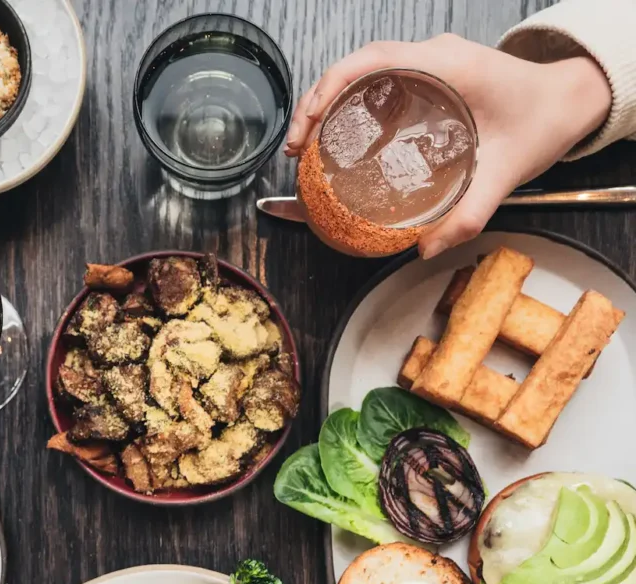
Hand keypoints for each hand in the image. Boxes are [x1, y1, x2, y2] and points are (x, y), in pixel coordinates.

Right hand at [283, 35, 611, 258]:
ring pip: (362, 72)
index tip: (309, 125)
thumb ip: (468, 216)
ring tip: (307, 146)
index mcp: (449, 66)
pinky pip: (377, 83)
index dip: (331, 88)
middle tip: (296, 148)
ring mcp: (428, 63)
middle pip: (357, 66)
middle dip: (317, 103)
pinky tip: (338, 140)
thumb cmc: (542, 122)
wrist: (567, 101)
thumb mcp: (507, 174)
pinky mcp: (426, 77)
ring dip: (328, 104)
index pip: (374, 59)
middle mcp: (433, 56)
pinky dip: (349, 107)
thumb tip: (424, 248)